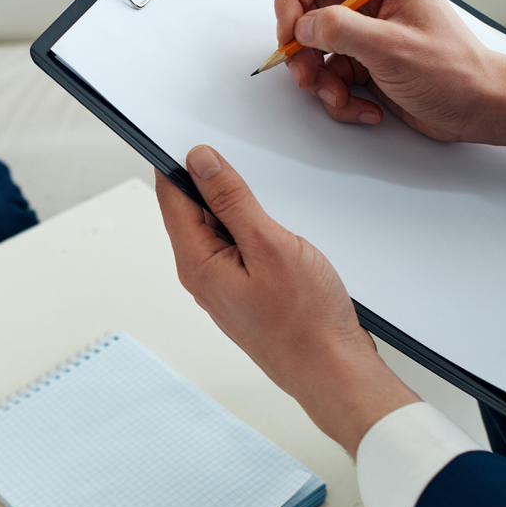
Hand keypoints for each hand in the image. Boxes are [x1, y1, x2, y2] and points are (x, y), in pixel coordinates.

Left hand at [156, 146, 418, 456]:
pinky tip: (277, 223)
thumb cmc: (307, 323)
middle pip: (192, 209)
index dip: (177, 160)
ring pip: (219, 227)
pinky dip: (253, 226)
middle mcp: (202, 274)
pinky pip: (239, 245)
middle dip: (211, 180)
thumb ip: (231, 200)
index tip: (193, 134)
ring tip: (268, 193)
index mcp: (196, 262)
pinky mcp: (246, 288)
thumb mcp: (270, 245)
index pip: (170, 196)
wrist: (335, 372)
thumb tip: (200, 162)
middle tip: (240, 156)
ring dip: (238, 204)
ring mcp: (223, 283)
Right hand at [274, 0, 505, 143]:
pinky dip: (338, 96)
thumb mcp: (391, 48)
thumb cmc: (454, 73)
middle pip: (308, 15)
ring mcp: (366, 32)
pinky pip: (330, 76)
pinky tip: (364, 105)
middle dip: (304, 53)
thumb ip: (339, 30)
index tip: (288, 36)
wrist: (481, 109)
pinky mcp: (364, 60)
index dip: (293, 2)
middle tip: (308, 77)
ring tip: (341, 97)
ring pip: (314, 50)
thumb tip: (302, 25)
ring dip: (320, 80)